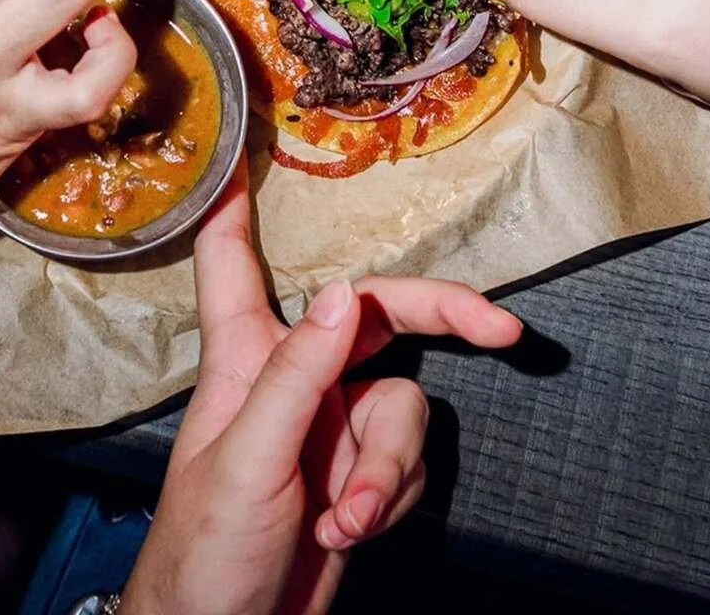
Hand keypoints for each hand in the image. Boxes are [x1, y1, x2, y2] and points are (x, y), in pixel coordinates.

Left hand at [121, 164, 521, 614]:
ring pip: (403, 403)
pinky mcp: (358, 472)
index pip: (231, 263)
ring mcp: (330, 424)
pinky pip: (407, 458)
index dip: (233, 210)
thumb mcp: (248, 460)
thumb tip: (341, 293)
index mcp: (245, 355)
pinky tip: (350, 533)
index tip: (240, 161)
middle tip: (502, 330)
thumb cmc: (207, 549)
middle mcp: (293, 375)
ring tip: (349, 518)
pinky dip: (393, 494)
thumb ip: (297, 376)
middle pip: (373, 314)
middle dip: (440, 319)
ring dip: (389, 466)